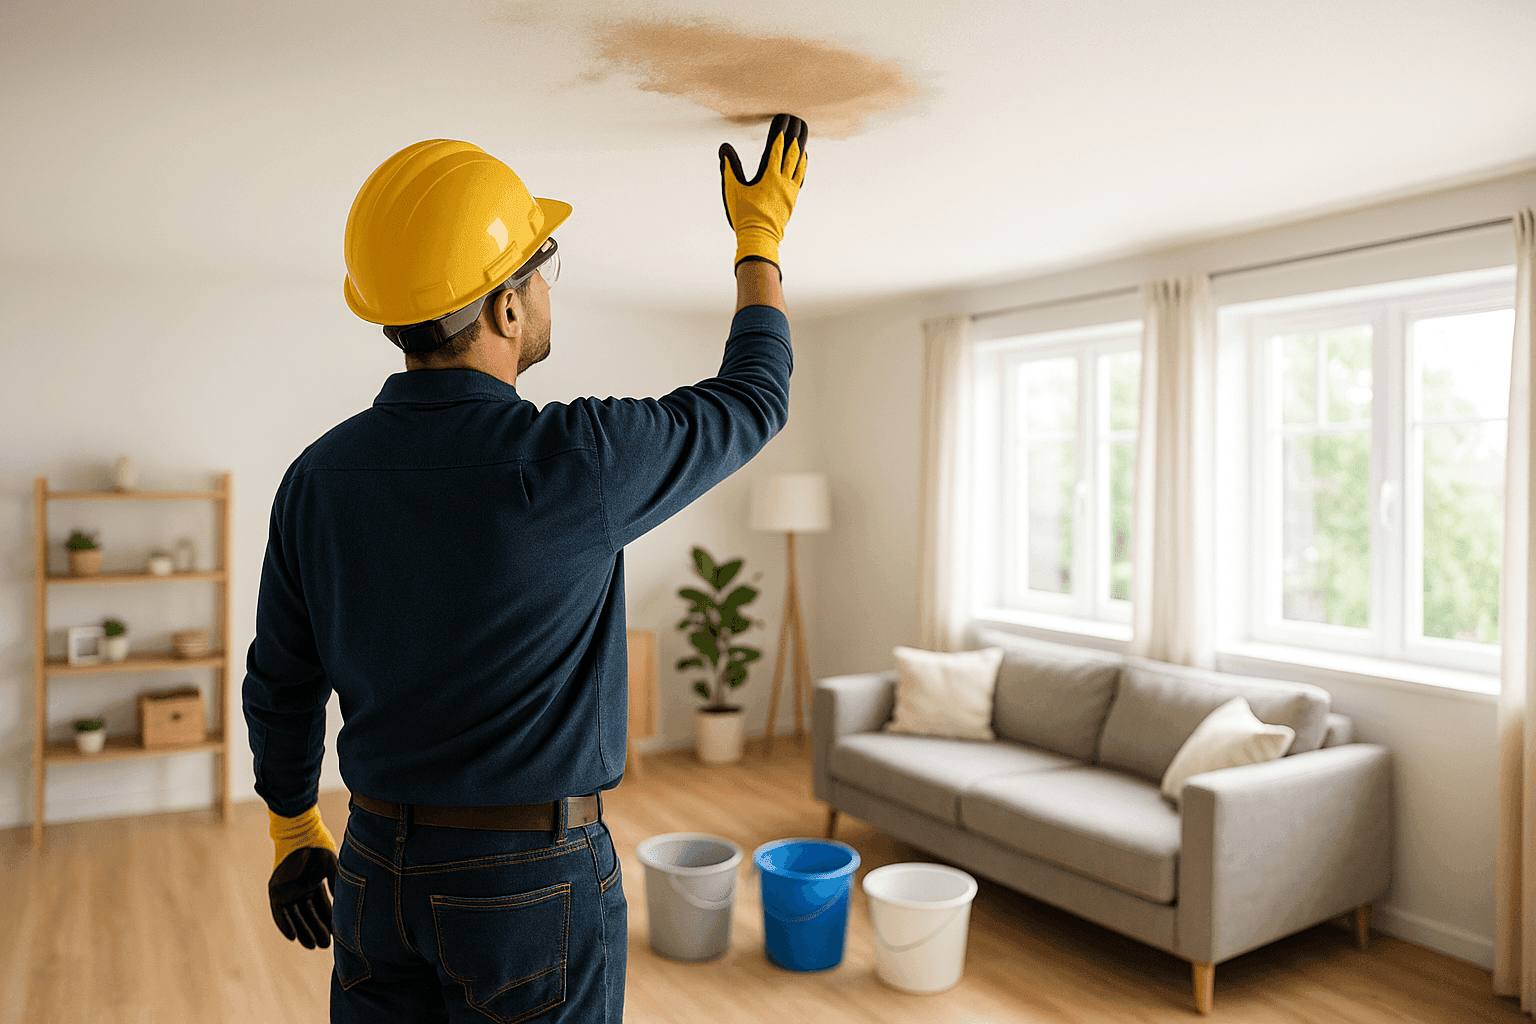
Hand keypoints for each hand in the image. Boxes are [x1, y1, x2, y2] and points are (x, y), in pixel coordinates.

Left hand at [267, 803, 338, 948]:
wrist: (300, 834)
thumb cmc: (318, 847)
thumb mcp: (332, 866)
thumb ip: (337, 883)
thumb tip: (341, 901)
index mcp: (314, 884)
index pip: (322, 907)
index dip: (328, 921)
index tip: (336, 934)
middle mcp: (301, 890)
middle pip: (309, 915)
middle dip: (317, 930)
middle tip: (325, 945)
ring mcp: (287, 891)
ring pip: (295, 917)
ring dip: (303, 931)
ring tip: (312, 945)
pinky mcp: (275, 891)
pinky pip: (279, 913)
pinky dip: (285, 924)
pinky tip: (293, 937)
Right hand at [719, 113, 808, 273]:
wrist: (760, 237)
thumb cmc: (744, 215)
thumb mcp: (732, 189)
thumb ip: (729, 166)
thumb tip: (725, 147)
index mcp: (768, 175)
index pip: (776, 148)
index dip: (780, 132)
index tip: (784, 119)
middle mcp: (783, 180)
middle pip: (792, 152)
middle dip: (794, 135)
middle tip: (797, 120)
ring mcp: (790, 190)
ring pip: (799, 163)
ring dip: (801, 147)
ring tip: (803, 135)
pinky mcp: (793, 198)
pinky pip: (800, 177)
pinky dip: (802, 165)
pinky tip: (804, 158)